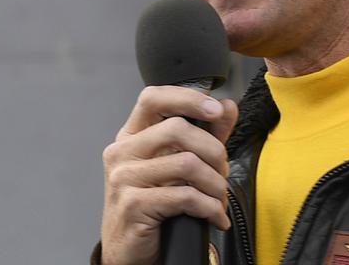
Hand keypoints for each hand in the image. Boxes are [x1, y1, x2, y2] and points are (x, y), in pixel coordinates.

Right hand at [100, 86, 238, 264]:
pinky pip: (184, 196)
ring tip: (219, 198)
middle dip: (213, 150)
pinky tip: (215, 216)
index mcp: (131, 137)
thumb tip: (227, 106)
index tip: (215, 110)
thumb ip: (205, 134)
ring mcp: (124, 179)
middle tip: (222, 171)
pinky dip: (210, 207)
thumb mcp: (179, 166)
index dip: (188, 98)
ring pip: (186, 163)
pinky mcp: (133, 205)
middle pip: (177, 129)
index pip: (153, 98)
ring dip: (215, 184)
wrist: (130, 252)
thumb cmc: (155, 206)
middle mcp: (122, 153)